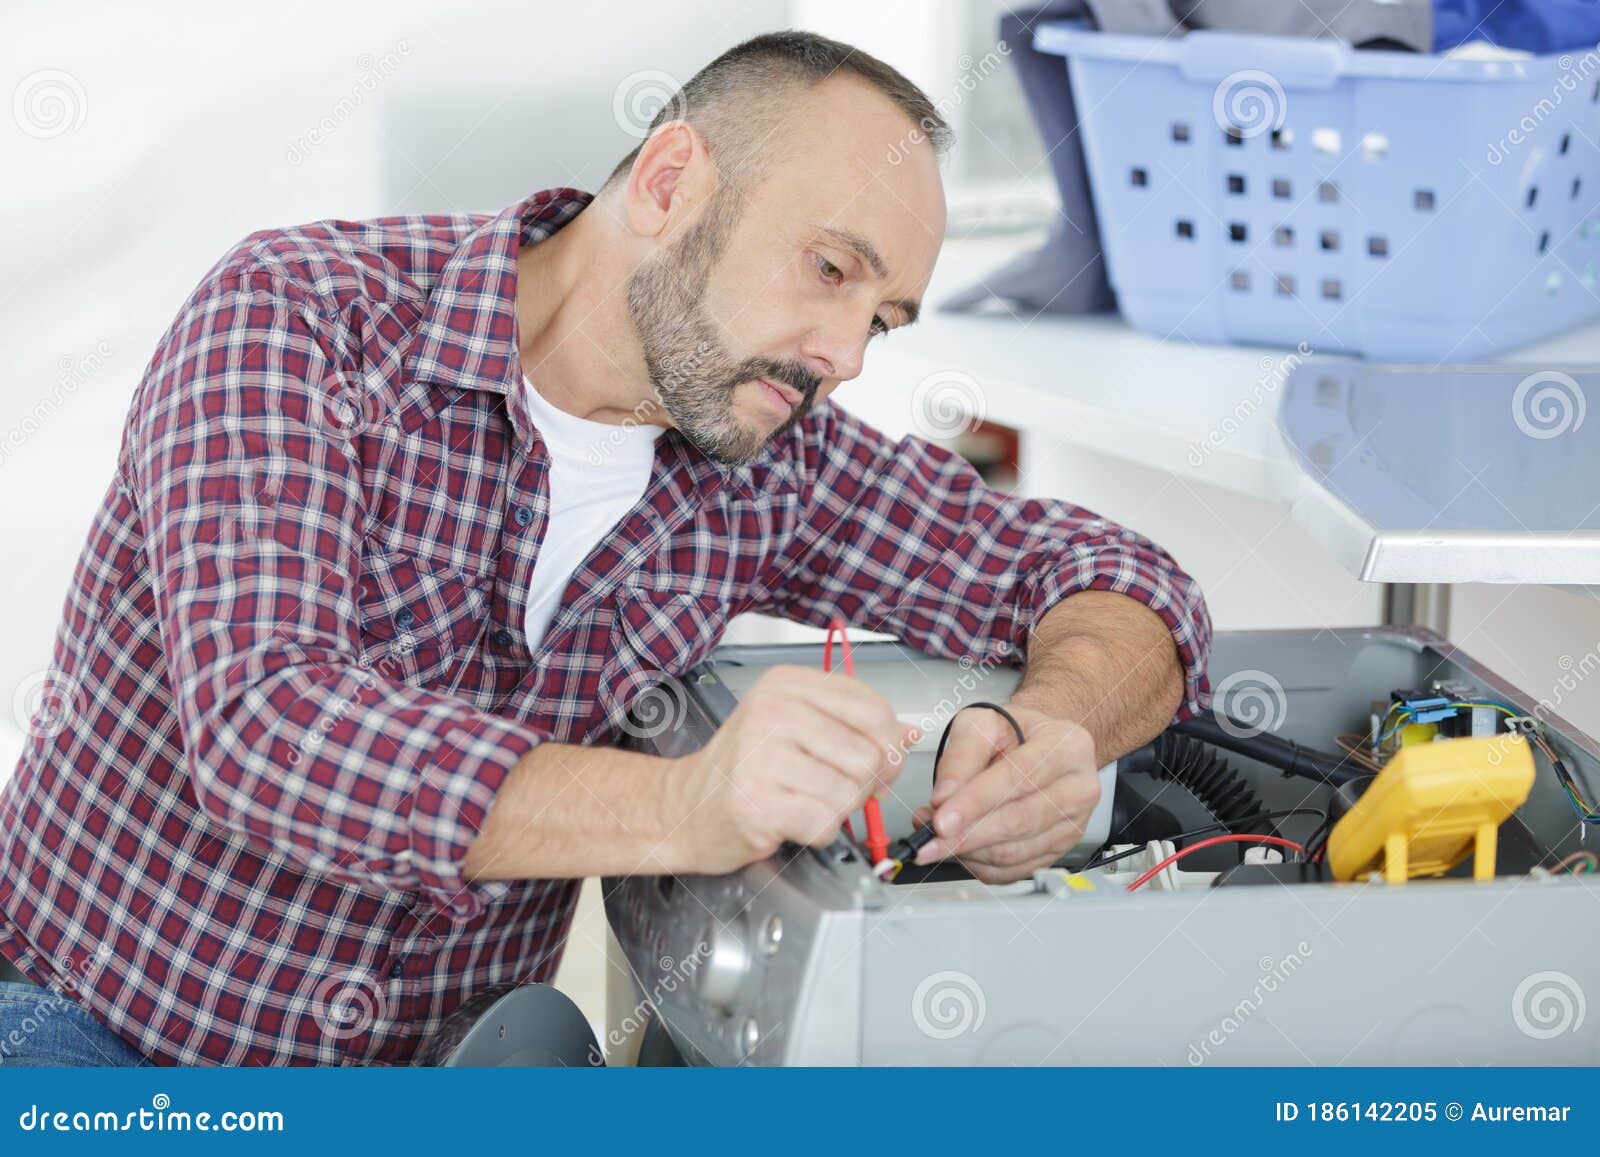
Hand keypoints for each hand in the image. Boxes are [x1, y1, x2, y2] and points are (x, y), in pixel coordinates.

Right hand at [668, 664, 917, 874]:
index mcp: (786, 684)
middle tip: (830, 790)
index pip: (874, 709)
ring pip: (850, 792)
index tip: (870, 762)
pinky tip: (792, 823)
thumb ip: (854, 727)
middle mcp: (772, 711)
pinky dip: (819, 833)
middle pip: (869, 754)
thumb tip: (909, 733)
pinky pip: (825, 822)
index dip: (887, 745)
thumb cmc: (743, 770)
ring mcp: (760, 754)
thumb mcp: (797, 729)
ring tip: (802, 803)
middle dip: (862, 785)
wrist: (683, 809)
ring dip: (837, 811)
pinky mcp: (756, 801)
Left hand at [910, 703, 1098, 883]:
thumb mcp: (982, 722)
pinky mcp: (1059, 849)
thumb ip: (961, 755)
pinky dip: (980, 865)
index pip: (1019, 778)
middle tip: (930, 839)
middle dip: (967, 835)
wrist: (1038, 745)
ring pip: (1015, 851)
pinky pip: (1015, 869)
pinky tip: (961, 849)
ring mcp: (1073, 823)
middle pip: (1019, 821)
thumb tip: (944, 797)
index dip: (976, 803)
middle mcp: (1078, 787)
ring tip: (938, 839)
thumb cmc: (1015, 732)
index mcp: (1067, 746)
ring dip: (969, 851)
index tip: (942, 819)